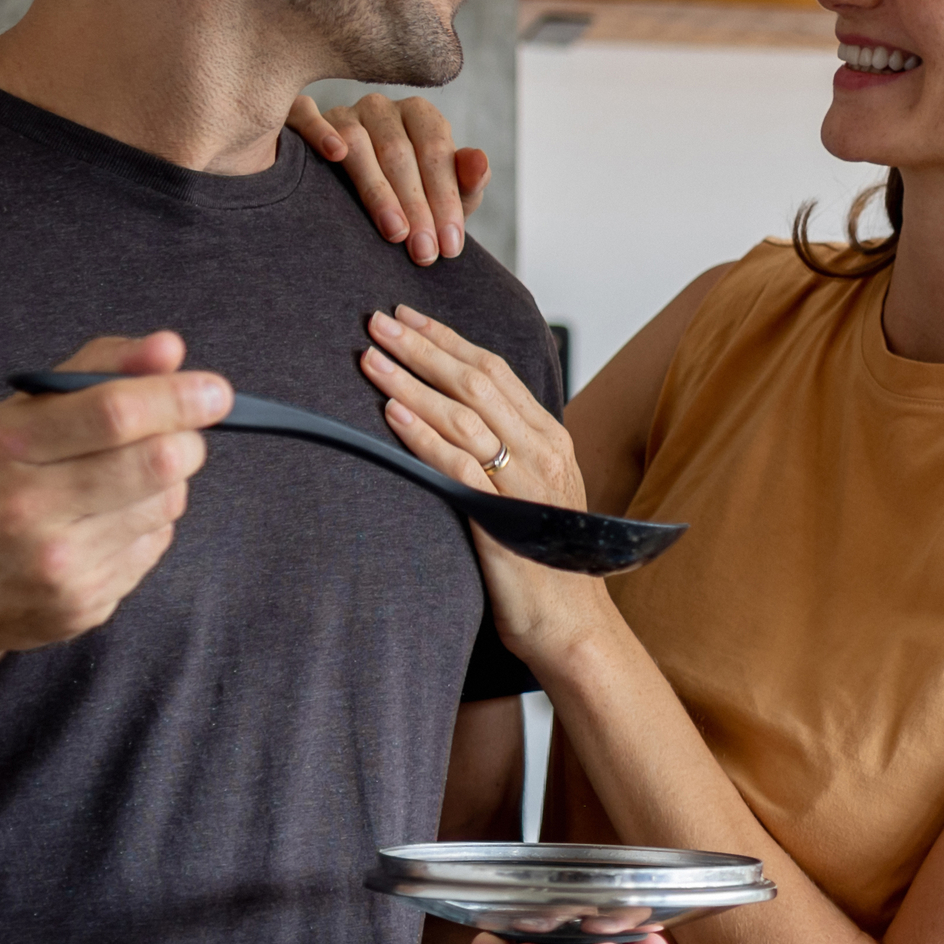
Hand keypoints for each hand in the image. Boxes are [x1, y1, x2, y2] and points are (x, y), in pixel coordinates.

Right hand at [0, 334, 228, 660]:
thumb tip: (169, 349)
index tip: (215, 391)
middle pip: (156, 462)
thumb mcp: (12, 415)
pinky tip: (106, 520)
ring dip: (167, 482)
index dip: (177, 397)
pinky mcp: (84, 603)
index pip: (114, 413)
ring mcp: (59, 564)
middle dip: (187, 438)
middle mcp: (28, 508)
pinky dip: (147, 523)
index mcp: (4, 446)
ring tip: (122, 478)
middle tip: (180, 431)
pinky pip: (153, 545)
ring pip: (165, 504)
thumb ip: (93, 372)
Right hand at [290, 92, 485, 264]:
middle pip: (398, 152)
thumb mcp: (448, 195)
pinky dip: (319, 131)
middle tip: (424, 253)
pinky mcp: (302, 119)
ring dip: (377, 189)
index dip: (445, 199)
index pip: (436, 152)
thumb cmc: (413, 199)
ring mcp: (341, 112)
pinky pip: (306, 116)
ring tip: (394, 232)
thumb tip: (479, 161)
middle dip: (416, 207)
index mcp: (420, 116)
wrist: (358, 205)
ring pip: (357, 142)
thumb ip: (468, 182)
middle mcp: (380, 109)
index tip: (450, 245)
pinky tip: (334, 155)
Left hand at [359, 305, 613, 657]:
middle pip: (476, 381)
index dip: (448, 339)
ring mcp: (524, 484)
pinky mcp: (501, 519)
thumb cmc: (547, 563)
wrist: (572, 625)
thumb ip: (509, 452)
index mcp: (552, 438)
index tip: (409, 317)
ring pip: (463, 415)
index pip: (495, 371)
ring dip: (412, 382)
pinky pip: (457, 465)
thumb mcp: (535, 493)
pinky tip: (391, 414)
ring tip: (370, 358)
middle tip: (377, 321)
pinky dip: (422, 435)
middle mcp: (543, 452)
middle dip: (422, 347)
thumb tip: (462, 417)